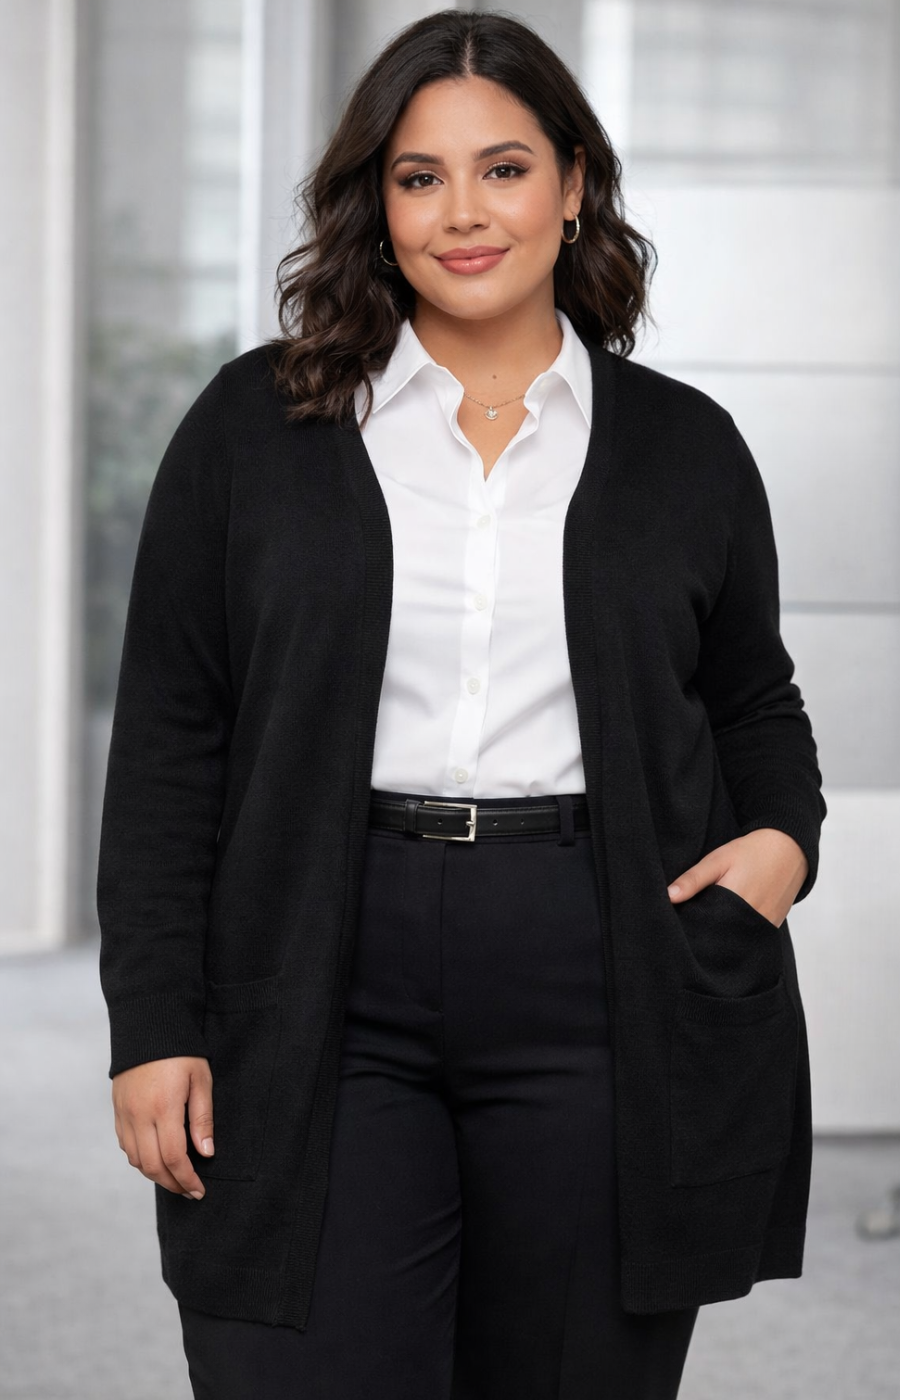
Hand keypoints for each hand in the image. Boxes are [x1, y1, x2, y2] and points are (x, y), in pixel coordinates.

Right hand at [112, 1056, 213, 1198]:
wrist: (147, 1026)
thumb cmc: (181, 1051)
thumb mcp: (200, 1079)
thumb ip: (202, 1118)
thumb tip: (206, 1153)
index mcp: (163, 1108)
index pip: (174, 1157)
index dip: (186, 1179)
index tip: (199, 1190)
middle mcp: (139, 1115)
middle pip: (152, 1165)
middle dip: (172, 1183)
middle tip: (189, 1191)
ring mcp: (125, 1113)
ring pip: (135, 1159)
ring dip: (155, 1175)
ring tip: (175, 1178)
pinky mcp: (117, 1110)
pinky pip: (125, 1145)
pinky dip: (140, 1159)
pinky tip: (156, 1158)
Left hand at [667, 828, 808, 928]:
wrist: (789, 850)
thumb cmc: (752, 852)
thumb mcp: (718, 860)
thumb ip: (693, 879)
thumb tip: (668, 896)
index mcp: (734, 904)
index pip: (705, 928)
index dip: (691, 926)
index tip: (680, 922)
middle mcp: (751, 921)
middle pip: (720, 937)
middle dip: (705, 932)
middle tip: (694, 921)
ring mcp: (764, 927)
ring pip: (735, 939)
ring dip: (722, 934)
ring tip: (711, 921)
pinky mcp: (772, 927)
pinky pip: (750, 937)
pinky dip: (738, 932)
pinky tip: (729, 921)